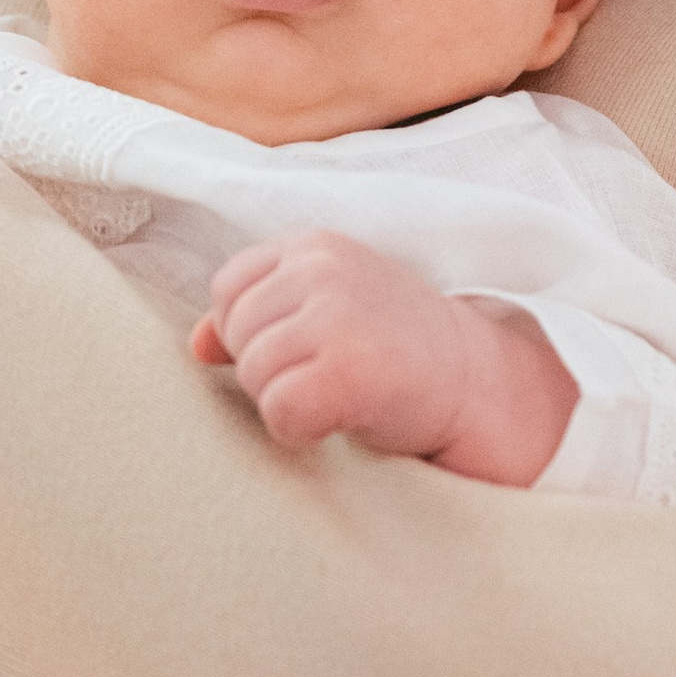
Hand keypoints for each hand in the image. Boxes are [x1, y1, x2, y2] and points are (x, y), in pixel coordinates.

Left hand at [191, 233, 577, 484]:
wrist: (479, 382)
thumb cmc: (398, 349)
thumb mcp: (327, 310)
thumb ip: (263, 315)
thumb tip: (196, 346)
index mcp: (313, 246)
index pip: (227, 290)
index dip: (254, 334)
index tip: (305, 350)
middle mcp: (322, 270)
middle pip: (236, 334)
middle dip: (267, 368)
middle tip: (328, 375)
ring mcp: (337, 317)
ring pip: (253, 374)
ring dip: (285, 400)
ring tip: (339, 395)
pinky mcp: (349, 370)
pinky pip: (279, 411)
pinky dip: (300, 430)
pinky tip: (339, 420)